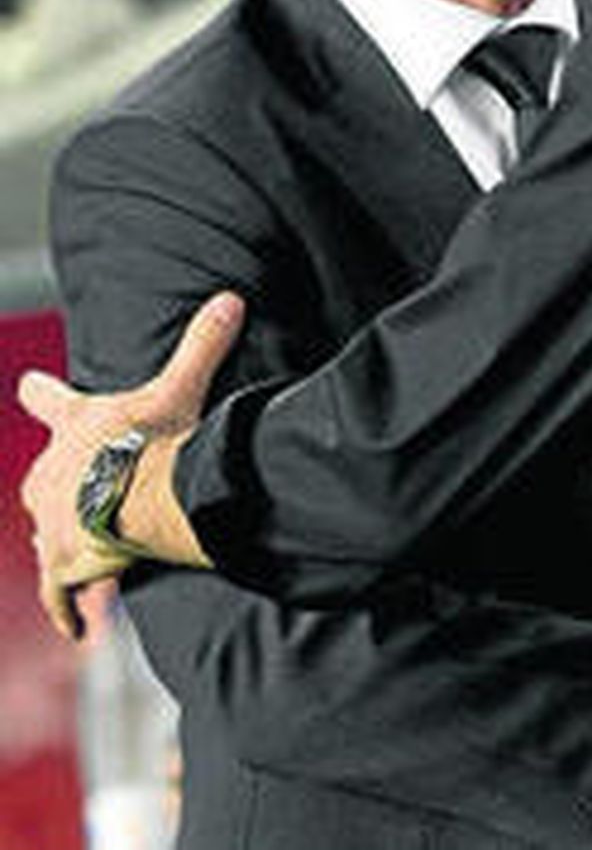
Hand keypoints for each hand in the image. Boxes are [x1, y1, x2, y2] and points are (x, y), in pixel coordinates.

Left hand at [17, 291, 243, 639]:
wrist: (139, 498)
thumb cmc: (155, 441)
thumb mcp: (179, 387)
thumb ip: (203, 344)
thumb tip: (230, 298)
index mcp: (75, 429)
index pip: (49, 400)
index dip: (41, 393)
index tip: (26, 386)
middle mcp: (49, 475)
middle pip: (43, 477)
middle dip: (62, 483)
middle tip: (88, 489)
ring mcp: (50, 525)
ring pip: (47, 532)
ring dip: (65, 537)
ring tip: (89, 548)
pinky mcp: (62, 568)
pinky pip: (60, 595)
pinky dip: (68, 610)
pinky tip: (76, 627)